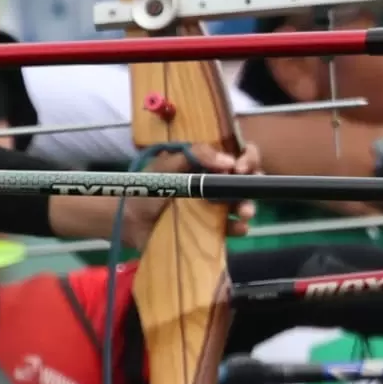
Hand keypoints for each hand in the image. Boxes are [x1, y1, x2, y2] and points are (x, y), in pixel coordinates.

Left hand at [115, 139, 257, 251]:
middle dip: (253, 184)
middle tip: (249, 190)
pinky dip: (238, 227)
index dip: (247, 159)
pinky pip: (230, 227)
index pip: (237, 155)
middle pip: (246, 180)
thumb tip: (228, 161)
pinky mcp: (210, 228)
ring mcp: (214, 207)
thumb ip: (194, 155)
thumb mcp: (166, 166)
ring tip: (243, 212)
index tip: (240, 168)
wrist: (128, 221)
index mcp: (206, 164)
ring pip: (242, 203)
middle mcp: (215, 183)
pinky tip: (238, 228)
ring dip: (248, 206)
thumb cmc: (146, 188)